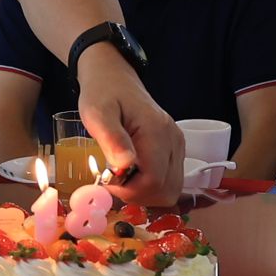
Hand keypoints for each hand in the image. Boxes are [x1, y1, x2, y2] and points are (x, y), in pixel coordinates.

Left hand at [74, 49, 182, 208]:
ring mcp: (178, 146)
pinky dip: (152, 187)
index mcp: (157, 132)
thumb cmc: (103, 94)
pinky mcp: (175, 149)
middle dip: (137, 195)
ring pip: (171, 190)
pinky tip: (132, 175)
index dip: (130, 191)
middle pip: (167, 191)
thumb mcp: (97, 113)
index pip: (154, 181)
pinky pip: (170, 181)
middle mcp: (174, 141)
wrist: (115, 79)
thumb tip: (124, 165)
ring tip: (122, 178)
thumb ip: (111, 138)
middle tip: (114, 182)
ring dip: (145, 194)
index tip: (107, 182)